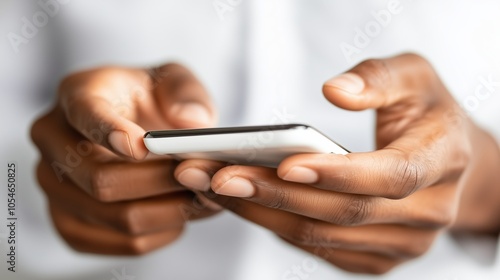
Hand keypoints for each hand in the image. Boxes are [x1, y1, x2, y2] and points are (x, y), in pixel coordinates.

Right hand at [31, 63, 220, 254]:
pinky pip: (122, 243)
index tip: (141, 147)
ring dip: (169, 212)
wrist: (140, 129)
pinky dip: (161, 233)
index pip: (84, 114)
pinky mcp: (70, 223)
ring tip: (203, 197)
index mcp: (76, 94)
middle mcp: (53, 141)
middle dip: (159, 182)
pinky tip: (181, 214)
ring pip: (115, 217)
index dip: (110, 132)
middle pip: (100, 179)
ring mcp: (54, 187)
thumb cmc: (153, 101)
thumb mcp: (175, 80)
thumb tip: (191, 122)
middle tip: (202, 178)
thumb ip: (187, 93)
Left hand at [175, 54, 499, 273]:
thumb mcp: (413, 75)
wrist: (444, 156)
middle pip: (345, 213)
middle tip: (218, 176)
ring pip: (323, 237)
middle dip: (276, 195)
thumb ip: (378, 77)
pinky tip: (244, 203)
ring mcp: (403, 243)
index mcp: (443, 160)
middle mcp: (428, 213)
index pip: (391, 176)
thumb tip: (333, 91)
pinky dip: (277, 226)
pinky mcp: (376, 256)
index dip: (338, 173)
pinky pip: (319, 248)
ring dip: (264, 214)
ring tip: (215, 188)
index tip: (284, 163)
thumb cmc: (424, 111)